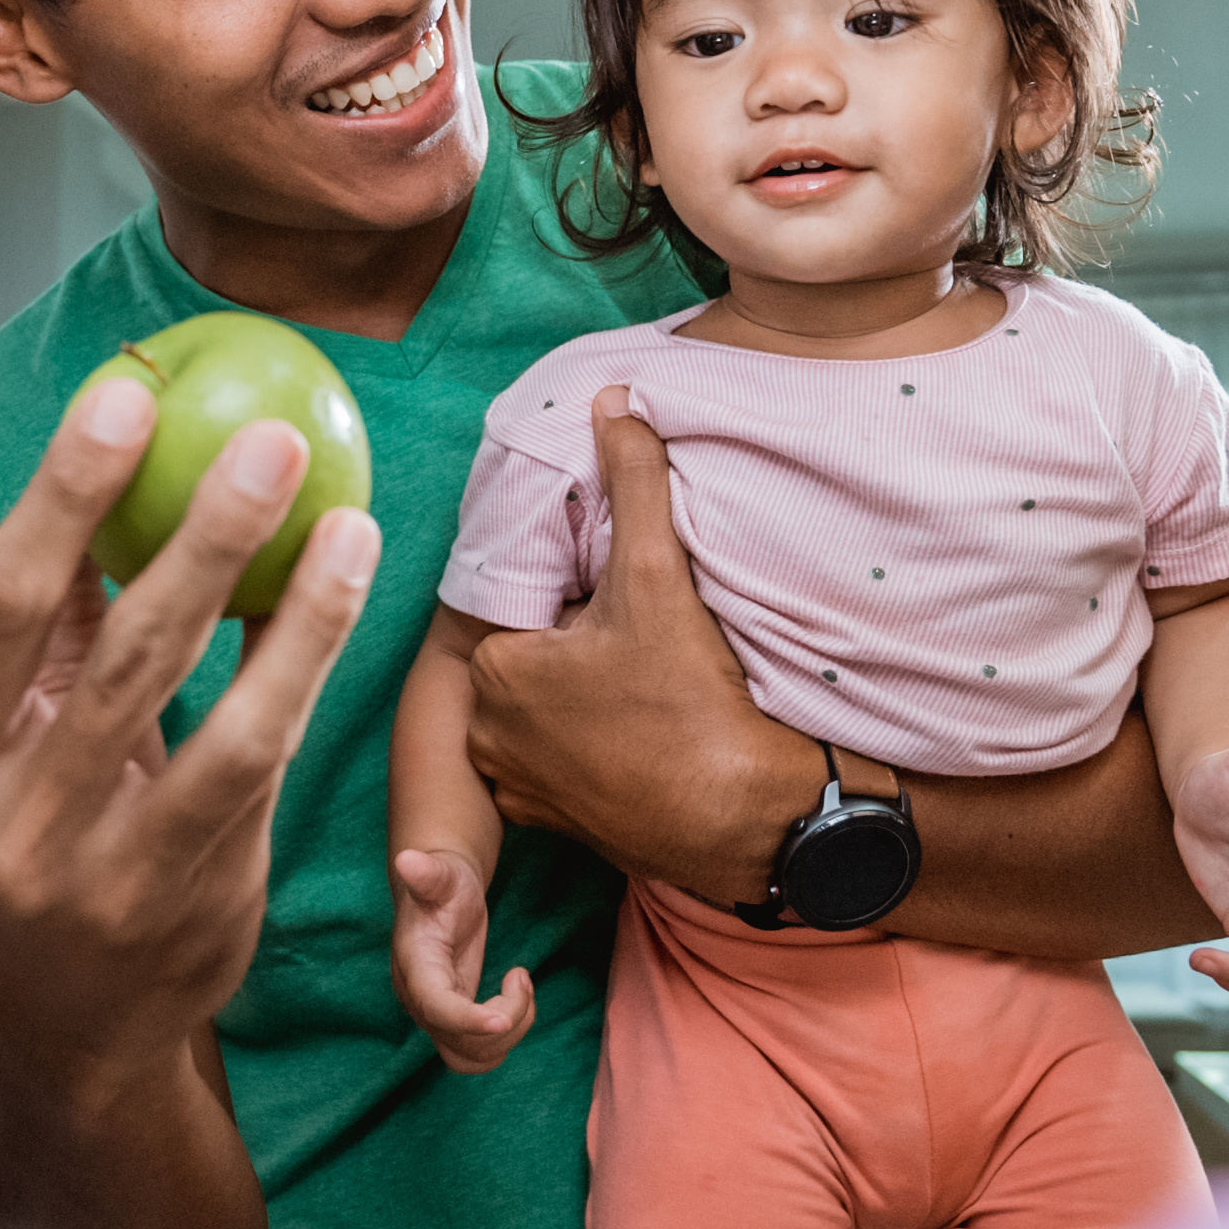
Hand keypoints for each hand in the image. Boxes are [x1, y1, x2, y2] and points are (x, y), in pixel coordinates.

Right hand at [0, 380, 379, 1228]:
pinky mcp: (189, 902)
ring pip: (206, 717)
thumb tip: (108, 470)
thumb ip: (55, 632)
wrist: (83, 1034)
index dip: (61, 492)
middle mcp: (7, 821)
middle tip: (263, 438)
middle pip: (109, 649)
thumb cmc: (53, 847)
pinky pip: (260, 766)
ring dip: (278, 602)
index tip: (124, 395)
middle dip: (190, 529)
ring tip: (335, 511)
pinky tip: (339, 593)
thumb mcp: (19, 744)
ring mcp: (101, 873)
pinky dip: (301, 670)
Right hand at [390, 849, 530, 1072]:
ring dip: (508, 1035)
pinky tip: (514, 1000)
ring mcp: (434, 1017)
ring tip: (519, 987)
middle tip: (520, 976)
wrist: (437, 895)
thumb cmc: (443, 882)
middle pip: (460, 1041)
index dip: (467, 1020)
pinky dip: (504, 1039)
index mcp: (415, 967)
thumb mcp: (442, 874)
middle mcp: (419, 1000)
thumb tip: (407, 859)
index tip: (502, 1020)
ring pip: (470, 1058)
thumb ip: (428, 873)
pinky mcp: (451, 1024)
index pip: (436, 1006)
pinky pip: (477, 1056)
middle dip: (504, 1018)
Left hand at [464, 388, 808, 905]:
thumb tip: (613, 401)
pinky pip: (563, 760)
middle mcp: (485, 734)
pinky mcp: (554, 827)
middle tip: (638, 642)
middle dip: (577, 643)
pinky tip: (642, 730)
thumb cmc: (690, 702)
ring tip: (644, 685)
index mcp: (491, 669)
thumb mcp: (657, 575)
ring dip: (582, 692)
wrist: (743, 821)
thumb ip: (632, 482)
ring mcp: (518, 788)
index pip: (525, 603)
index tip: (620, 603)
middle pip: (532, 657)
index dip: (577, 596)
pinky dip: (592, 743)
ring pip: (545, 709)